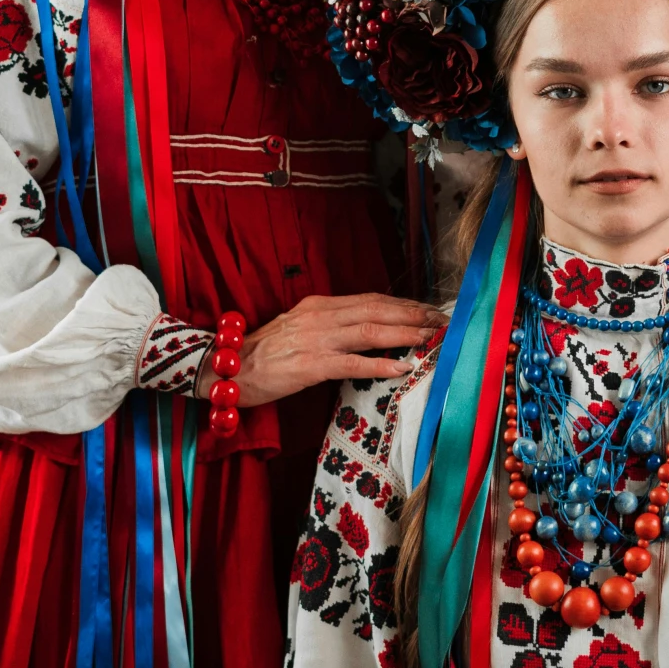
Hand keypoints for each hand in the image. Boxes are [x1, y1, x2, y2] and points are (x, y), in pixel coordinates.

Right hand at [197, 292, 440, 405]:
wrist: (227, 368)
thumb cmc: (264, 354)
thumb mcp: (300, 329)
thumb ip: (330, 326)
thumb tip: (366, 330)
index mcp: (320, 306)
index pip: (370, 299)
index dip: (402, 304)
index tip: (427, 309)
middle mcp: (321, 315)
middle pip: (377, 309)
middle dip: (412, 314)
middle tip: (441, 320)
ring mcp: (316, 338)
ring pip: (371, 330)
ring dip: (405, 333)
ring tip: (431, 337)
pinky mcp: (310, 364)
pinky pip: (353, 362)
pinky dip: (380, 363)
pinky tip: (402, 366)